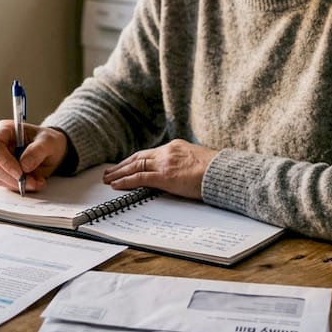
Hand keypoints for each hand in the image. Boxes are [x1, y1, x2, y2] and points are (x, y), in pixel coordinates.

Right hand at [0, 121, 67, 192]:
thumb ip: (37, 151)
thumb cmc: (47, 141)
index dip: (4, 161)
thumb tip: (24, 166)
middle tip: (33, 182)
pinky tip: (34, 182)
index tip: (20, 173)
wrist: (50, 151)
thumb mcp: (49, 142)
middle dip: (14, 178)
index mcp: (4, 130)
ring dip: (19, 184)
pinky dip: (20, 187)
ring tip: (38, 181)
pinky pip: (6, 184)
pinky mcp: (2, 173)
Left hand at [102, 139, 216, 199]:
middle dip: (122, 165)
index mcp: (175, 147)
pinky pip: (140, 178)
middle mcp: (167, 152)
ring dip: (119, 173)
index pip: (150, 153)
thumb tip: (180, 173)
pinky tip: (117, 185)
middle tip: (109, 171)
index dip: (135, 160)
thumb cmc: (216, 170)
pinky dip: (126, 181)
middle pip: (138, 157)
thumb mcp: (198, 161)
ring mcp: (165, 163)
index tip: (126, 164)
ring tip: (108, 179)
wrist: (224, 172)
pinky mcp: (165, 176)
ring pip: (135, 166)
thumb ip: (185, 164)